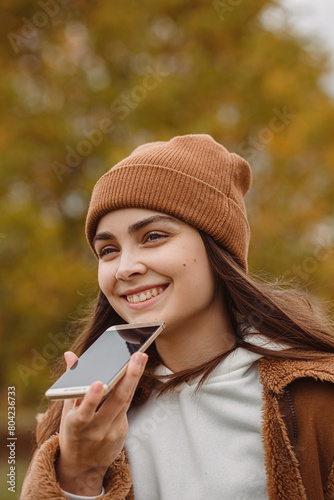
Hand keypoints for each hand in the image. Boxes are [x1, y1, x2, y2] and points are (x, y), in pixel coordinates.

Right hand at [56, 350, 147, 495]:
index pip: (84, 412)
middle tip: (138, 356)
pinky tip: (134, 372)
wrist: (82, 467)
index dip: (91, 399)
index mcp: (76, 425)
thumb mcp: (66, 410)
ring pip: (125, 401)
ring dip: (134, 378)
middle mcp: (96, 430)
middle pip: (116, 401)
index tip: (98, 383)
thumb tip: (70, 354)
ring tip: (140, 357)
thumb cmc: (72, 431)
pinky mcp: (122, 431)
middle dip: (128, 377)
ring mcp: (111, 432)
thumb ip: (71, 381)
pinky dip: (129, 389)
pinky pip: (126, 406)